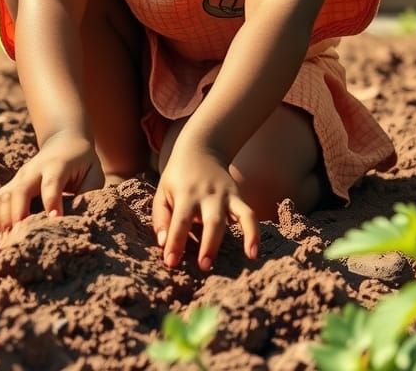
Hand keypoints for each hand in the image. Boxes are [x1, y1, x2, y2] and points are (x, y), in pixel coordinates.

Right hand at [0, 130, 102, 238]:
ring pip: (3, 196)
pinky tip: (1, 235)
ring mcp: (19, 176)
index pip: (51, 184)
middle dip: (17, 216)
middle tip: (20, 240)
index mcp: (57, 166)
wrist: (63, 141)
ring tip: (7, 242)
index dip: (51, 201)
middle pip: (20, 191)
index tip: (54, 221)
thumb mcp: (94, 174)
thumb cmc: (82, 162)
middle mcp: (33, 170)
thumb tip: (80, 220)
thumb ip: (88, 195)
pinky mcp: (12, 183)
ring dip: (2, 220)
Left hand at [152, 140, 258, 269]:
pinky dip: (254, 233)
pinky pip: (250, 215)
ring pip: (233, 218)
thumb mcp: (162, 191)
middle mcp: (207, 194)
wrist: (201, 148)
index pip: (179, 221)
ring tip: (231, 266)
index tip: (170, 262)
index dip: (175, 243)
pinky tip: (253, 254)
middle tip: (203, 267)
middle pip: (210, 221)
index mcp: (185, 194)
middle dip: (208, 245)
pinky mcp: (238, 197)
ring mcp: (225, 195)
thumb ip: (161, 217)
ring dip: (237, 240)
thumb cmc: (178, 177)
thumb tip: (163, 243)